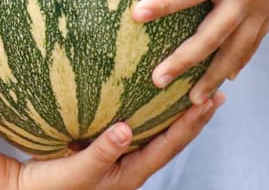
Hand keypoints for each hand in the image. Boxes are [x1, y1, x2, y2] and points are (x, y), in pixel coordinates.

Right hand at [11, 96, 222, 189]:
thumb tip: (125, 129)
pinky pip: (136, 125)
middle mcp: (132, 166)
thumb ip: (101, 153)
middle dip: (195, 115)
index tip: (211, 100)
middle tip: (216, 88)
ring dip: (176, 111)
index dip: (192, 123)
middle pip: (173, 139)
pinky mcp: (106, 148)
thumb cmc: (51, 188)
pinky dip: (148, 108)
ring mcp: (120, 158)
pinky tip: (147, 91)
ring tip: (192, 88)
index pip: (170, 145)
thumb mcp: (75, 172)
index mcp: (131, 174)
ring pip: (157, 132)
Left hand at [130, 0, 268, 103]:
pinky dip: (242, 59)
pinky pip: (256, 39)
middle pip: (212, 35)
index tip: (136, 15)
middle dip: (185, 59)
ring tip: (192, 100)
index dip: (164, 3)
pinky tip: (228, 77)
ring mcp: (263, 3)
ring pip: (238, 48)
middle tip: (156, 81)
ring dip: (215, 74)